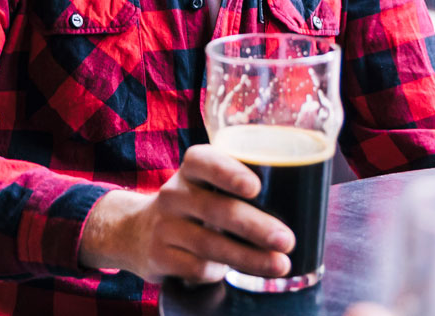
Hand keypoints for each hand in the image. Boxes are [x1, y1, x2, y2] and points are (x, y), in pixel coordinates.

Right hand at [79, 143, 294, 283]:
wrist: (134, 231)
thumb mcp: (206, 181)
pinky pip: (196, 268)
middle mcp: (175, 193)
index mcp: (192, 167)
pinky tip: (236, 273)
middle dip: (256, 227)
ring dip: (249, 258)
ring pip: (211, 245)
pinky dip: (220, 272)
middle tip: (286, 240)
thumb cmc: (193, 201)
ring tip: (279, 265)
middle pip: (218, 210)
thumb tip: (300, 193)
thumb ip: (239, 180)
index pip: (206, 161)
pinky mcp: (158, 258)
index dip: (230, 173)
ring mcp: (164, 226)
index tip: (256, 187)